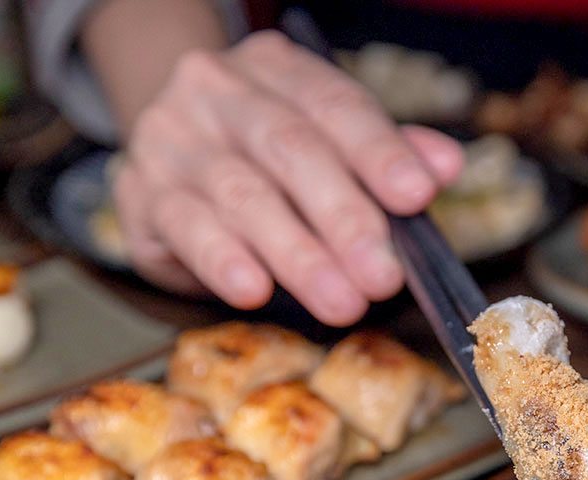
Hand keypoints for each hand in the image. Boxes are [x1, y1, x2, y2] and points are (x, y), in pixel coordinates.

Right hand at [113, 30, 462, 323]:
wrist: (167, 157)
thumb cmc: (266, 158)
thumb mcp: (328, 143)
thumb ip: (387, 152)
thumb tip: (446, 166)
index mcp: (276, 68)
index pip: (336, 105)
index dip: (380, 152)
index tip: (418, 196)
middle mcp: (218, 92)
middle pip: (290, 149)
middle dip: (345, 217)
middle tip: (385, 276)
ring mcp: (172, 140)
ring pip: (243, 196)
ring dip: (299, 256)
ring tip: (342, 303)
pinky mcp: (141, 195)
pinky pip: (188, 227)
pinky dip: (224, 261)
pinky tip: (254, 290)